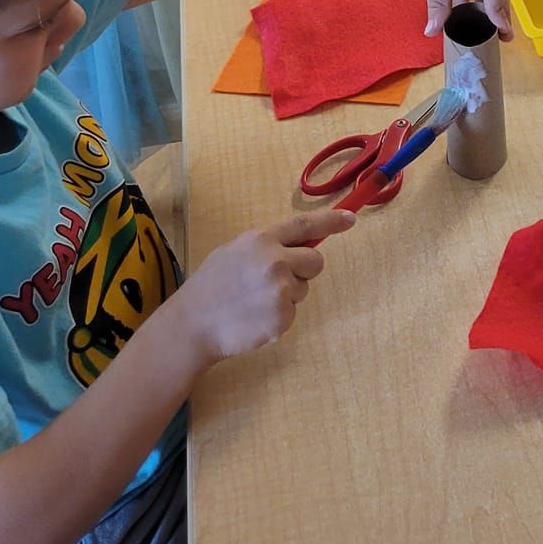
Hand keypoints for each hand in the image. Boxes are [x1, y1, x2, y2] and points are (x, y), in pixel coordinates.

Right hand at [173, 209, 354, 364]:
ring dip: (287, 295)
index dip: (331, 221)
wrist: (192, 324)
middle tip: (275, 280)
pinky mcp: (282, 318)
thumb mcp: (235, 251)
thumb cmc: (212, 285)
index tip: (351, 219)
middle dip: (303, 270)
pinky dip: (278, 316)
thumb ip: (267, 245)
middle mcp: (275, 262)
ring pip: (303, 289)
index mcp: (262, 240)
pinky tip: (255, 317)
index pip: (305, 225)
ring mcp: (280, 291)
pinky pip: (293, 312)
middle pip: (315, 262)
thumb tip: (299, 243)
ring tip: (255, 301)